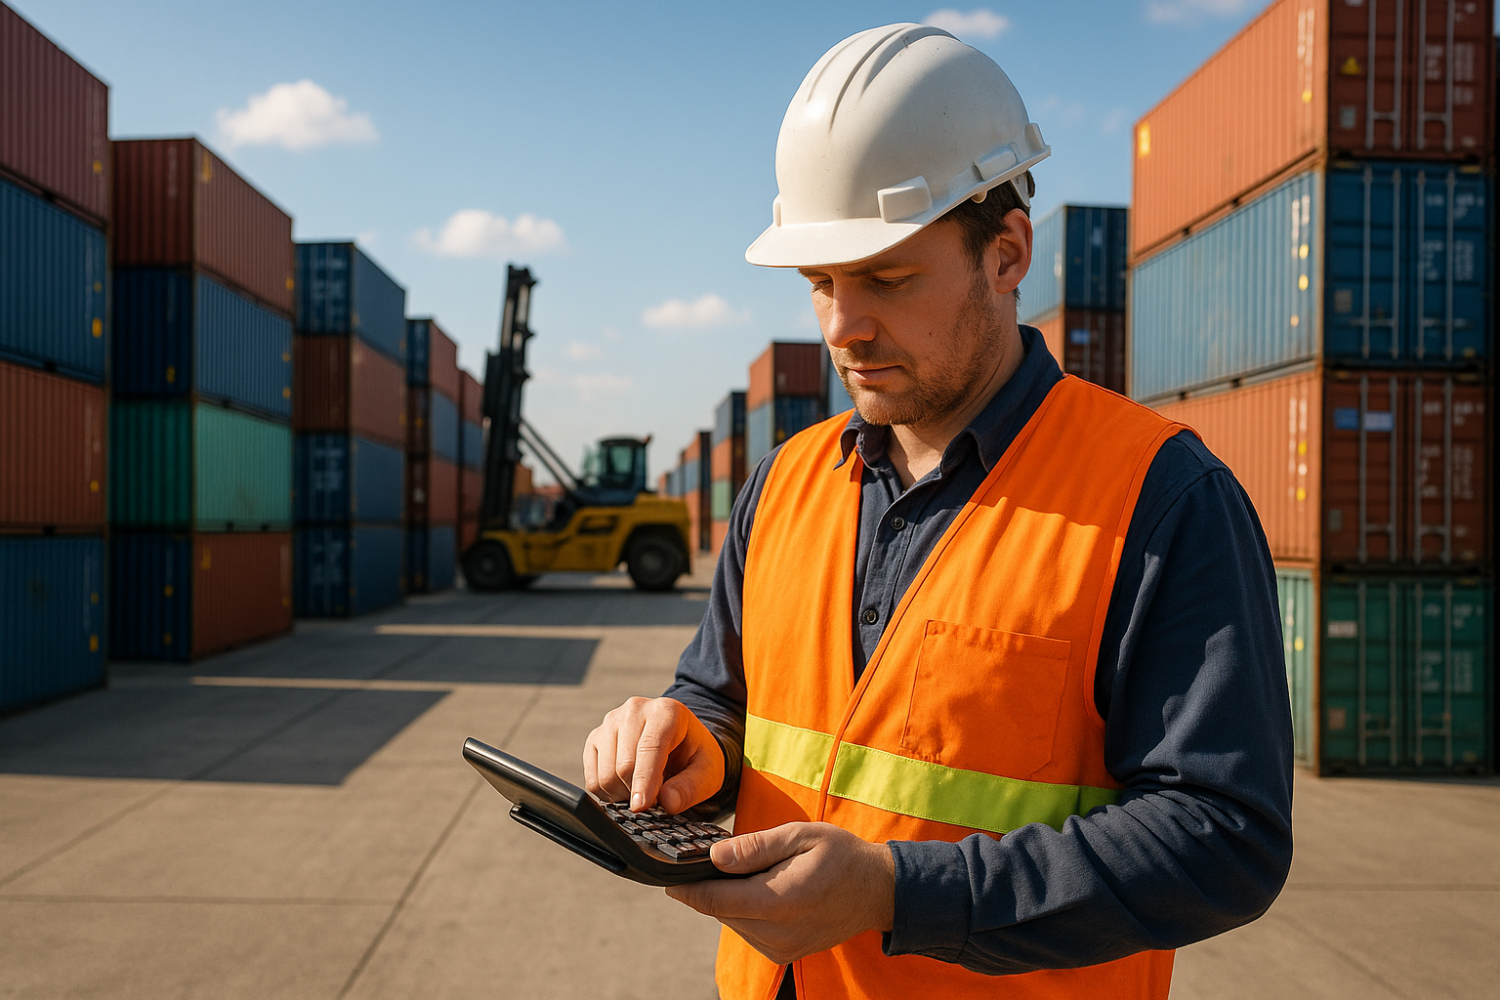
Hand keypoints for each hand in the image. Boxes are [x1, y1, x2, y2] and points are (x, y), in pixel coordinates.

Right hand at [583, 697, 724, 812]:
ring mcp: (611, 722)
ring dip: (623, 794)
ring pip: (605, 774)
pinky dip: (608, 792)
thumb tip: (667, 803)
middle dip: (638, 792)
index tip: (641, 807)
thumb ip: (690, 788)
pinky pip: (592, 778)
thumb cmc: (693, 754)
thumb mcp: (707, 771)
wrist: (680, 738)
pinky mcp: (595, 738)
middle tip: (656, 799)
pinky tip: (626, 787)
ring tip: (643, 789)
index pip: (650, 748)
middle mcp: (634, 710)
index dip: (645, 781)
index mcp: (666, 711)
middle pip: (624, 765)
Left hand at [664, 822, 894, 964]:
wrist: (877, 891)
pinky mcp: (783, 954)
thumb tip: (715, 857)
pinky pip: (748, 930)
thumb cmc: (840, 856)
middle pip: (720, 911)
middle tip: (717, 858)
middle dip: (711, 886)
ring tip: (753, 871)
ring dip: (730, 898)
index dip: (685, 889)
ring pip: (732, 921)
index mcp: (780, 901)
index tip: (667, 876)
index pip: (714, 901)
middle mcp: (777, 933)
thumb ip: (755, 847)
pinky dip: (746, 909)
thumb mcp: (800, 836)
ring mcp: (780, 949)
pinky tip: (763, 888)